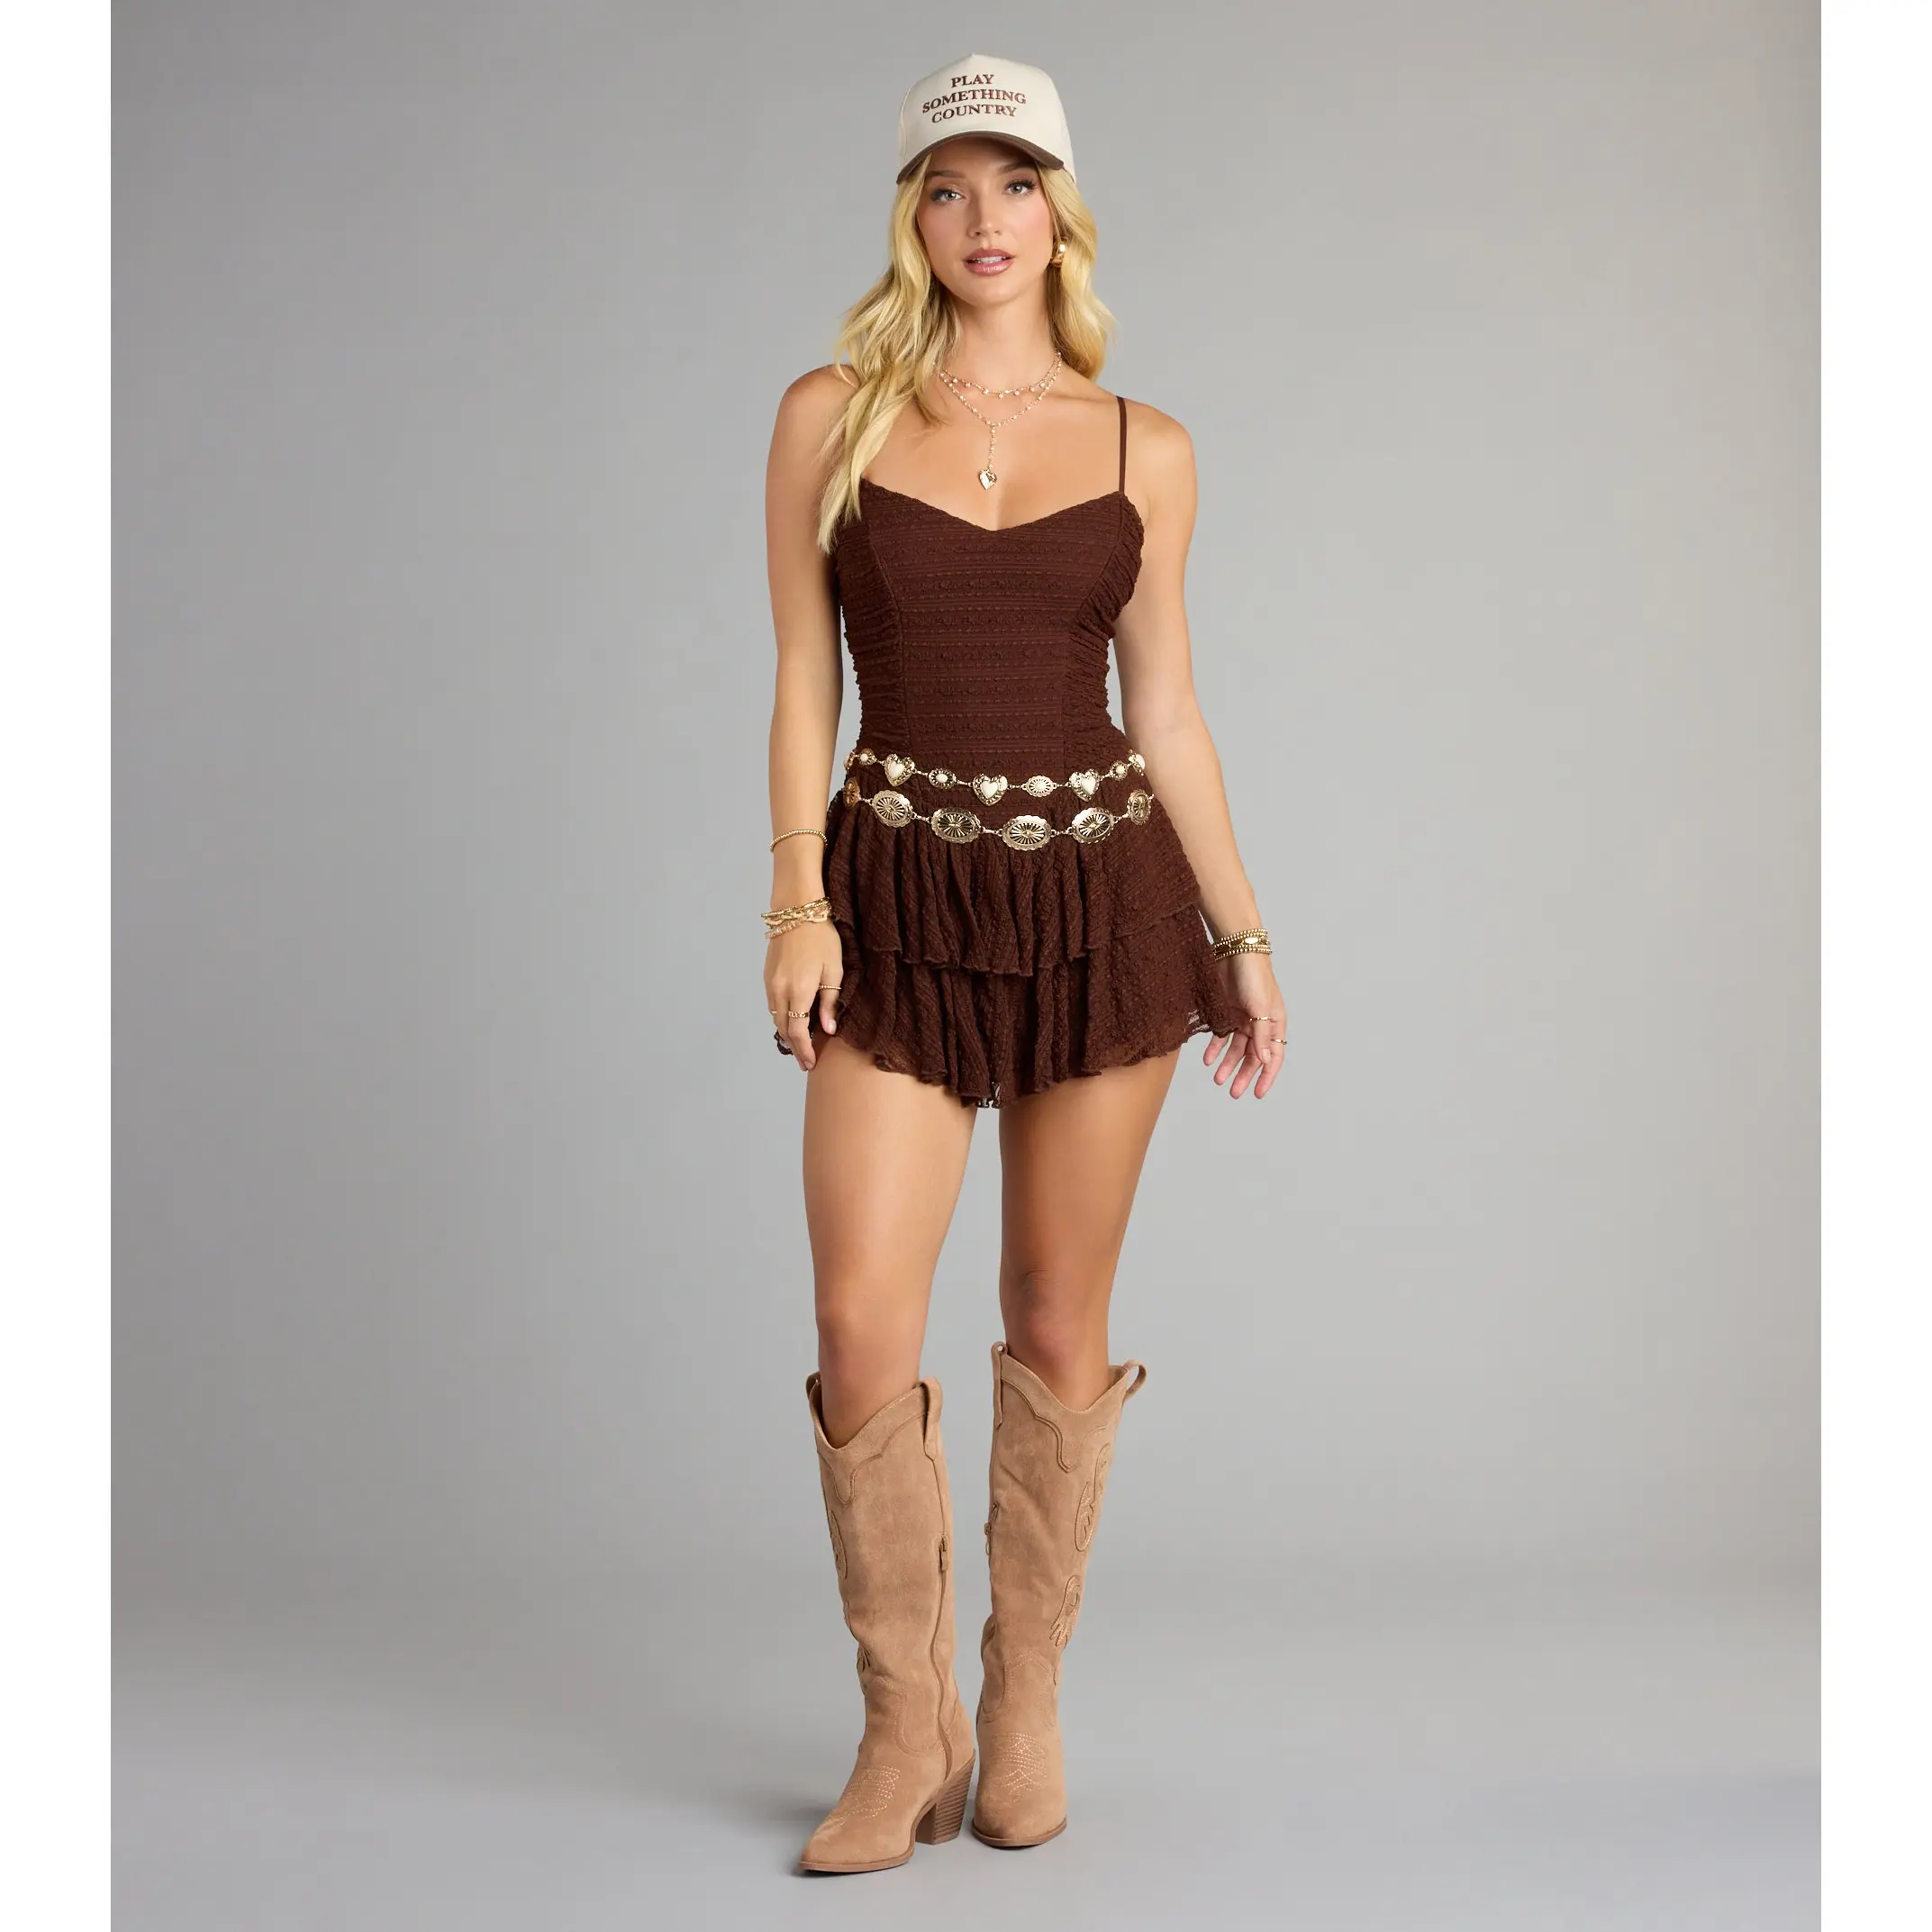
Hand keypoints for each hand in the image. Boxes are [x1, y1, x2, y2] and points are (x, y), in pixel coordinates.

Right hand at [765, 920, 844, 1070]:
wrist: (796, 911)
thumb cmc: (822, 939)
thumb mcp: (834, 971)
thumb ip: (829, 1003)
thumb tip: (828, 1030)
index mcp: (799, 992)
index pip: (797, 1032)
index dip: (803, 1050)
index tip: (810, 1063)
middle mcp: (779, 991)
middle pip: (783, 1028)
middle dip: (794, 1047)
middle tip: (806, 1061)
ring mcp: (770, 984)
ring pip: (775, 1017)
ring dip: (786, 1033)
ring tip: (800, 1044)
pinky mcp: (766, 976)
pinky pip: (772, 1005)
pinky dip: (781, 1017)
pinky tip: (791, 1020)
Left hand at [1201, 950, 1285, 1098]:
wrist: (1235, 951)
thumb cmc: (1255, 977)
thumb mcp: (1260, 1009)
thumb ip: (1261, 1036)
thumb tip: (1265, 1062)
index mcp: (1275, 1024)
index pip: (1273, 1057)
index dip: (1267, 1077)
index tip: (1257, 1094)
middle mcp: (1260, 1024)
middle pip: (1253, 1057)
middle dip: (1243, 1075)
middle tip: (1232, 1092)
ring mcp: (1243, 1018)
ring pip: (1235, 1049)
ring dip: (1227, 1064)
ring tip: (1216, 1079)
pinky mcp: (1226, 1012)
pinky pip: (1221, 1035)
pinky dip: (1215, 1048)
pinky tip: (1207, 1059)